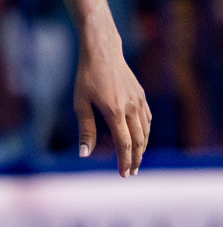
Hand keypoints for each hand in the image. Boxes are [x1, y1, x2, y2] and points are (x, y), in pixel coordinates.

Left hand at [72, 21, 150, 175]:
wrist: (102, 52)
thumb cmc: (86, 76)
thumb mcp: (80, 102)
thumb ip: (85, 129)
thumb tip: (84, 154)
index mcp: (115, 112)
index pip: (124, 145)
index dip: (124, 162)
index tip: (123, 174)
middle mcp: (131, 108)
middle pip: (138, 142)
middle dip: (135, 159)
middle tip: (131, 172)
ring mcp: (139, 102)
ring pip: (146, 132)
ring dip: (141, 148)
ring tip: (135, 159)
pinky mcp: (142, 96)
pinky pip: (147, 119)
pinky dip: (145, 132)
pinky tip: (140, 137)